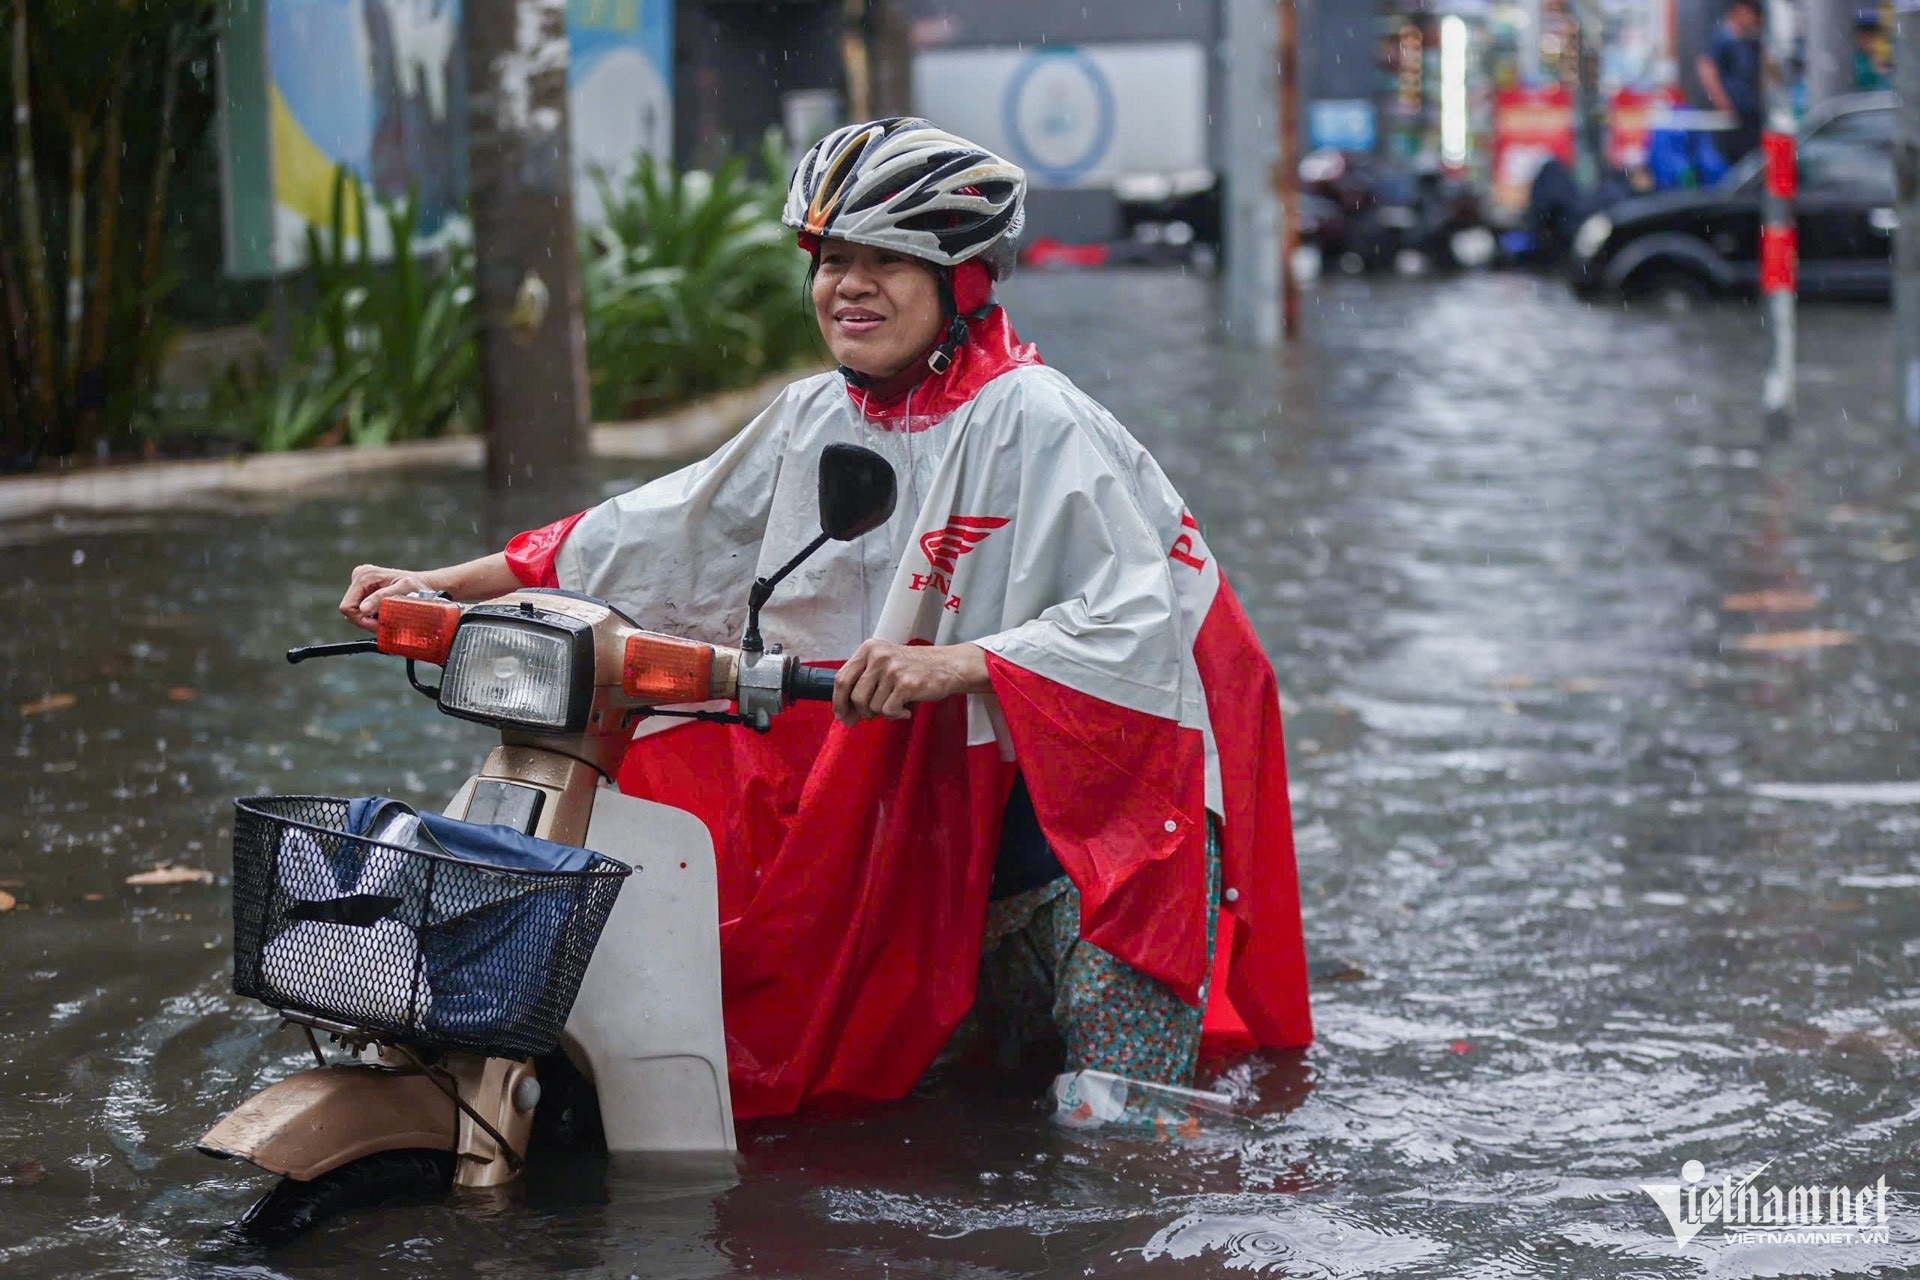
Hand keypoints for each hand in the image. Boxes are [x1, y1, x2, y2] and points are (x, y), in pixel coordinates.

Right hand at [339, 564, 438, 632]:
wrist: (425, 586)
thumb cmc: (418, 588)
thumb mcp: (404, 591)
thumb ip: (382, 599)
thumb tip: (363, 609)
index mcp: (364, 576)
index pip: (348, 607)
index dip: (361, 620)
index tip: (379, 625)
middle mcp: (359, 577)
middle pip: (351, 611)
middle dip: (367, 621)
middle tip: (386, 623)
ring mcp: (361, 584)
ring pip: (356, 612)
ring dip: (371, 619)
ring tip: (389, 617)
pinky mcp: (365, 591)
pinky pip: (362, 610)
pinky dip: (373, 616)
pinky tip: (386, 613)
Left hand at [833, 641, 989, 724]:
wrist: (947, 666)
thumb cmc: (914, 668)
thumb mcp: (884, 663)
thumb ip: (863, 680)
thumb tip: (844, 712)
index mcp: (869, 649)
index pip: (841, 678)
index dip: (838, 701)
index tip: (842, 715)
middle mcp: (878, 657)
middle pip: (855, 696)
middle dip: (861, 712)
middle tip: (869, 716)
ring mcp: (892, 670)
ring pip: (872, 707)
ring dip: (883, 712)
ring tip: (896, 703)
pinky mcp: (906, 684)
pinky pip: (888, 711)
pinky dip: (896, 714)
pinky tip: (906, 707)